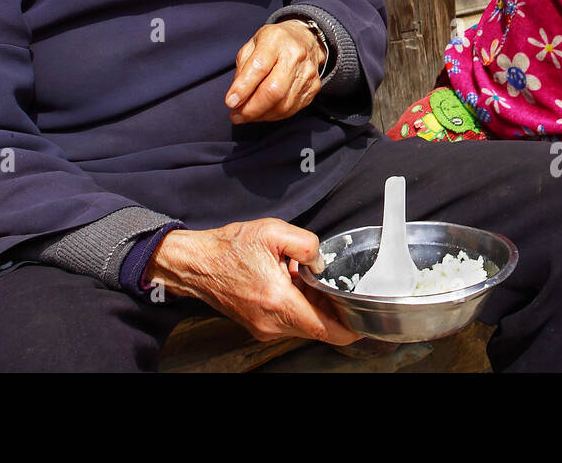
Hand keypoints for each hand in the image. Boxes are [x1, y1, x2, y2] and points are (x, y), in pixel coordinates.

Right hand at [142, 220, 359, 344]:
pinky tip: (288, 282)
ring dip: (312, 305)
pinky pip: (288, 321)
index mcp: (278, 301)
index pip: (327, 329)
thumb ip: (306, 244)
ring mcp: (264, 328)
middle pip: (318, 327)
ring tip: (302, 278)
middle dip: (331, 308)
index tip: (365, 317)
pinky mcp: (258, 326)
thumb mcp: (272, 231)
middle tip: (331, 283)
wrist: (197, 264)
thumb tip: (321, 262)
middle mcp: (272, 323)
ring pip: (304, 325)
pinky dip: (296, 305)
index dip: (352, 327)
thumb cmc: (229, 248)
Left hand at [224, 21, 324, 123]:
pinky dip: (274, 115)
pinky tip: (263, 113)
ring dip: (261, 115)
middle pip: (274, 90)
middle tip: (236, 116)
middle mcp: (294, 56)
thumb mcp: (252, 44)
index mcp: (275, 40)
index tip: (230, 102)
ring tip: (247, 115)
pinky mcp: (313, 87)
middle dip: (252, 109)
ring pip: (283, 104)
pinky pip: (292, 109)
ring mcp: (307, 73)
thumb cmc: (274, 43)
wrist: (306, 39)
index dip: (243, 88)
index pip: (259, 67)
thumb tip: (237, 96)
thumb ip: (242, 68)